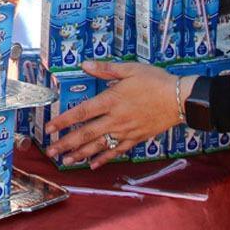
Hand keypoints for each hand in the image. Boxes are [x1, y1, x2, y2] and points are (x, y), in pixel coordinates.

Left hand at [44, 61, 194, 168]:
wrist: (179, 99)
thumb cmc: (155, 81)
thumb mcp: (130, 69)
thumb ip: (105, 69)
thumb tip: (84, 65)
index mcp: (112, 100)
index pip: (82, 112)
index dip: (64, 120)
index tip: (49, 128)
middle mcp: (116, 118)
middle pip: (86, 133)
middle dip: (66, 143)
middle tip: (51, 151)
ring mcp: (125, 131)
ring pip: (98, 145)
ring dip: (80, 154)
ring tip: (65, 161)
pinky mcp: (135, 138)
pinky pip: (116, 151)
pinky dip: (103, 158)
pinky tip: (92, 164)